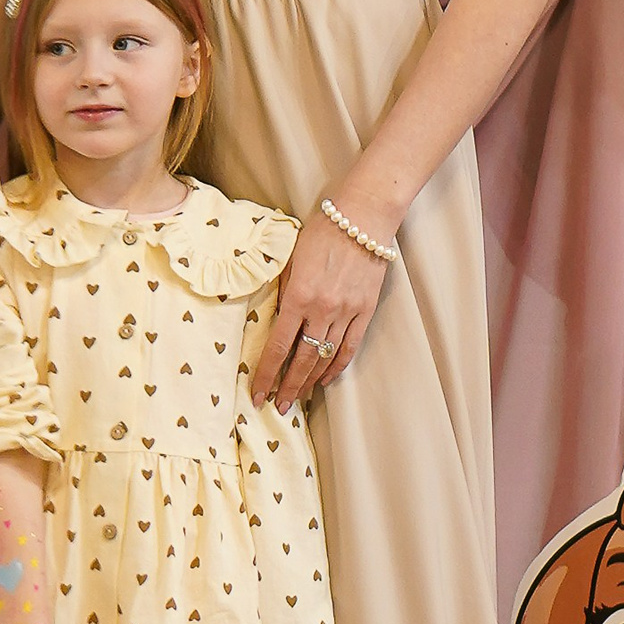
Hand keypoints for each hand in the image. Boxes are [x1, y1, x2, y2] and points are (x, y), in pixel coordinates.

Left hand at [249, 204, 392, 409]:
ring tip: (299, 398)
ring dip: (310, 381)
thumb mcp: (292, 260)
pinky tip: (326, 379)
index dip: (266, 373)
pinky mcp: (366, 311)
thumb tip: (275, 319)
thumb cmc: (322, 232)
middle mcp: (322, 309)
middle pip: (302, 359)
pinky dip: (337, 366)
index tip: (257, 393)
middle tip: (278, 406)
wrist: (362, 217)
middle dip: (288, 387)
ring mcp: (347, 312)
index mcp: (298, 296)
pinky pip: (350, 347)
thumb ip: (283, 291)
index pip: (278, 346)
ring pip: (325, 358)